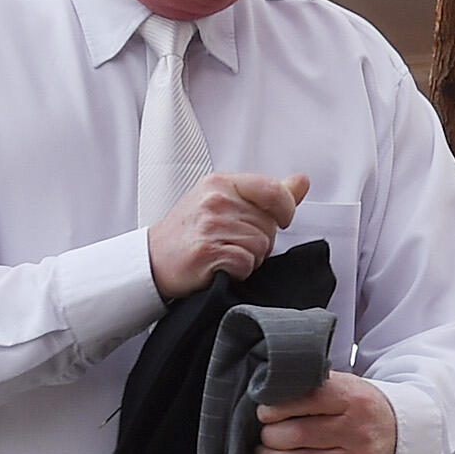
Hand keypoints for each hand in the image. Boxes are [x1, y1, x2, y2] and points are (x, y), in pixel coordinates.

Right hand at [147, 172, 308, 300]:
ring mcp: (211, 225)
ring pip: (261, 246)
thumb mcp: (225, 201)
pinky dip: (238, 271)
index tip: (282, 219)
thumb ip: (266, 194)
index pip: (273, 190)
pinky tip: (220, 266)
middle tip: (232, 242)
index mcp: (221, 183)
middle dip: (259, 240)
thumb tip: (301, 182)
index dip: (286, 209)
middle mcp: (216, 200)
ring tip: (224, 253)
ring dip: (248, 258)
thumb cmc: (189, 232)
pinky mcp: (208, 251)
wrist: (153, 261)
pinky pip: (247, 264)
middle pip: (270, 225)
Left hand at [255, 371, 396, 453]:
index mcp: (352, 397)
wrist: (401, 431)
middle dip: (271, 436)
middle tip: (266, 435)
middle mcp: (359, 429)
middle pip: (298, 435)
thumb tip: (268, 396)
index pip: (305, 400)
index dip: (276, 408)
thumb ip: (310, 386)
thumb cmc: (359, 407)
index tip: (264, 413)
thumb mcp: (343, 384)